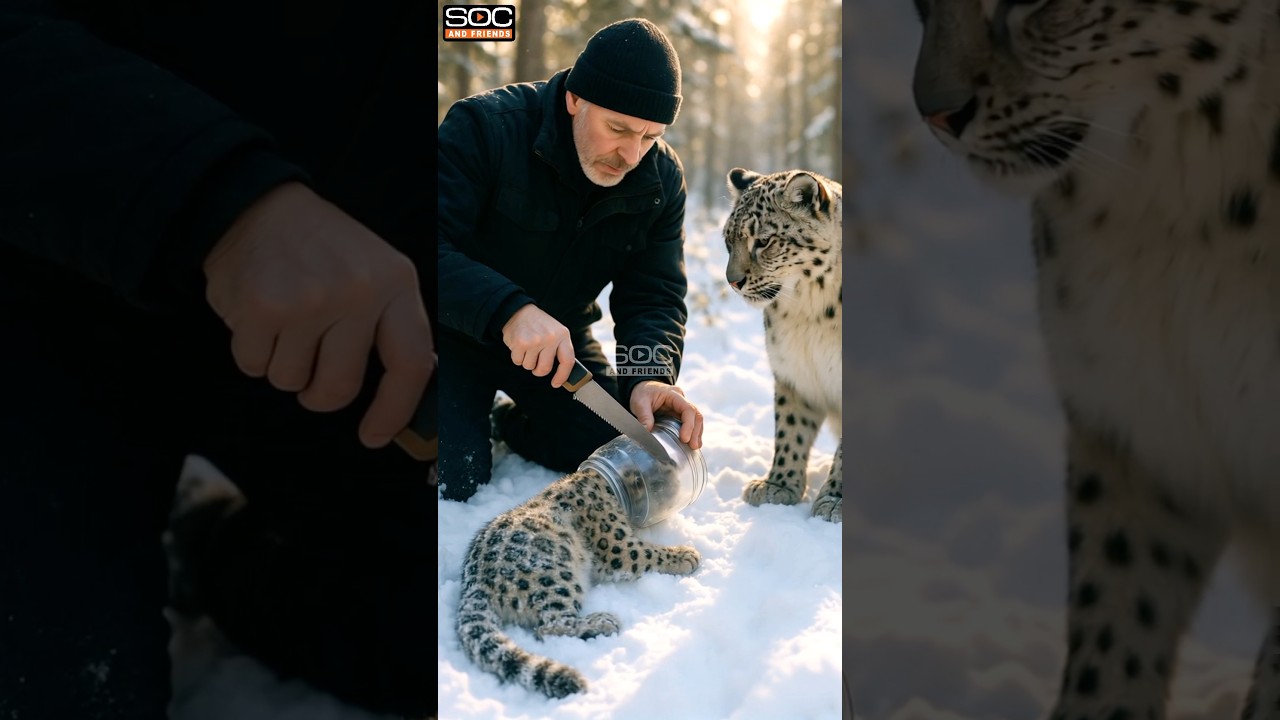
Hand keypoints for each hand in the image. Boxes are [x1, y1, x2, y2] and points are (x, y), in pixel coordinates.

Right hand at [203, 182, 434, 448]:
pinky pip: (254, 366)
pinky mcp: (262, 307)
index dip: (394, 410)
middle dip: (319, 393)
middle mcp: (357, 292)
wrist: (256, 204)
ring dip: (282, 365)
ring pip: (291, 382)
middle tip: (310, 366)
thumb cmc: (323, 250)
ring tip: (284, 322)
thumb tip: (411, 389)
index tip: (374, 435)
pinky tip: (259, 314)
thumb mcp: (376, 272)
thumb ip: (393, 326)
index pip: (411, 364)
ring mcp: (309, 300)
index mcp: (396, 283)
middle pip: (340, 388)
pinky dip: (252, 352)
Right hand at [501, 304, 575, 387]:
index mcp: (563, 335)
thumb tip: (563, 375)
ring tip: (527, 347)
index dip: (563, 375)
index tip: (556, 383)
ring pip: (529, 366)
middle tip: (536, 364)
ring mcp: (535, 341)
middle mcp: (550, 338)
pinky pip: (518, 362)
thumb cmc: (539, 325)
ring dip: (527, 361)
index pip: (568, 361)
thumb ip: (560, 349)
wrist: (518, 310)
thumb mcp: (555, 332)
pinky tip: (519, 345)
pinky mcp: (521, 343)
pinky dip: (517, 357)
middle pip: (545, 368)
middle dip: (538, 370)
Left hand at [629, 382, 703, 449]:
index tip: (684, 439)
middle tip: (693, 446)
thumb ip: (643, 416)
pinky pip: (691, 423)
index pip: (688, 409)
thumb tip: (647, 431)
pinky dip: (692, 433)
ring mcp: (682, 407)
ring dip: (696, 433)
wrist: (643, 387)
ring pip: (696, 419)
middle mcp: (681, 400)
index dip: (689, 425)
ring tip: (694, 447)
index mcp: (673, 394)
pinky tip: (691, 443)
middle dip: (696, 431)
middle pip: (696, 415)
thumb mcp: (639, 402)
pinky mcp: (680, 414)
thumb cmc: (642, 393)